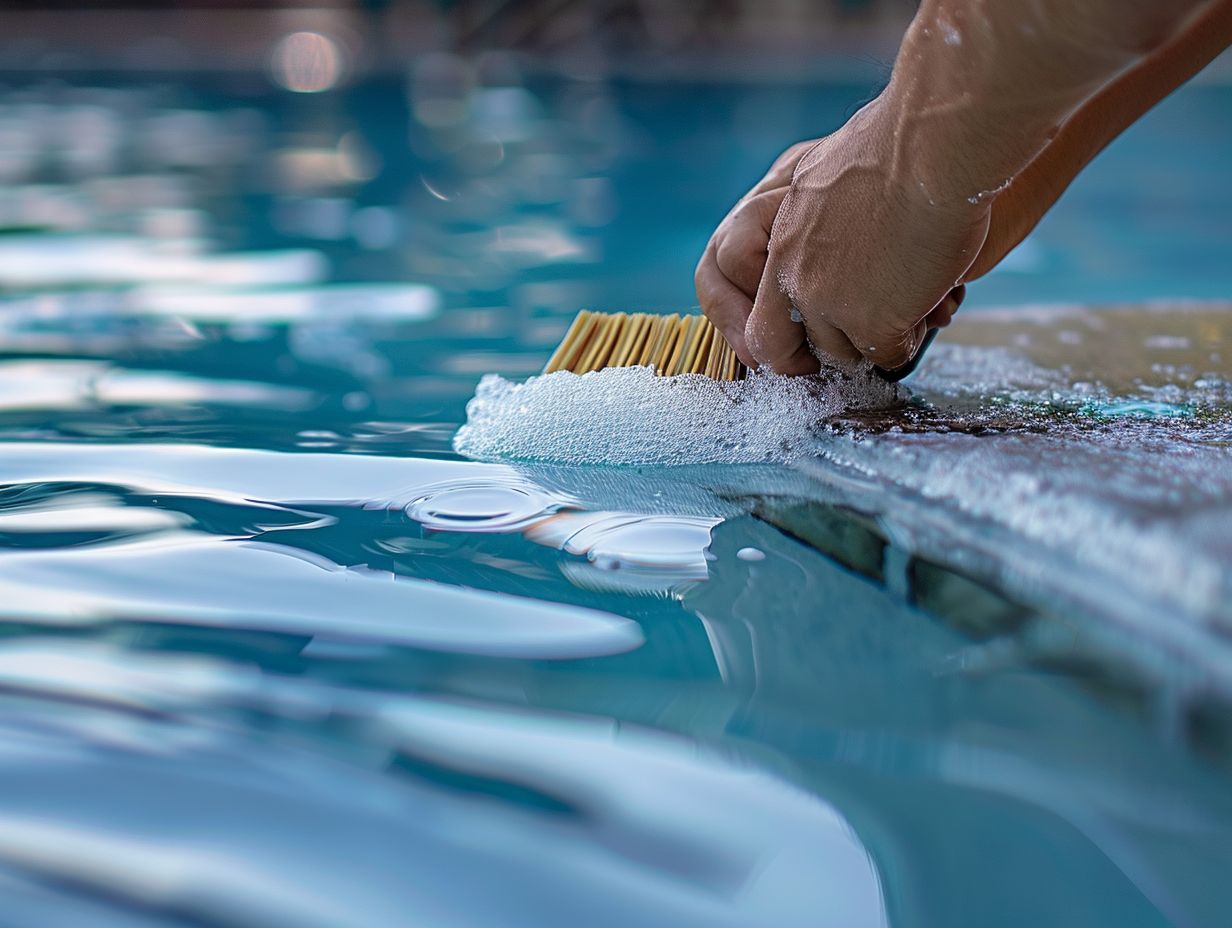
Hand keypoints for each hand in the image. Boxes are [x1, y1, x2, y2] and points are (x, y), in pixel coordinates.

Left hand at [698, 97, 985, 374]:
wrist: (935, 142)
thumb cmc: (899, 142)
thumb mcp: (825, 171)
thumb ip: (810, 213)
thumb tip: (819, 236)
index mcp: (777, 234)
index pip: (738, 293)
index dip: (766, 325)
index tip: (795, 332)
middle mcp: (791, 273)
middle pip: (770, 344)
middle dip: (798, 358)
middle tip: (834, 351)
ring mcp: (826, 301)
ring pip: (836, 355)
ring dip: (866, 345)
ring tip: (897, 317)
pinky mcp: (871, 322)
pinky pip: (885, 355)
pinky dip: (905, 343)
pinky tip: (925, 311)